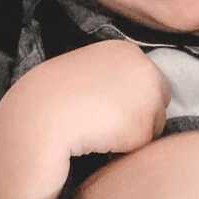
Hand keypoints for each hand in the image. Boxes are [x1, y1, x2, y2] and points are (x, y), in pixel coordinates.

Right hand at [25, 41, 170, 159]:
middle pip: (158, 101)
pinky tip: (100, 141)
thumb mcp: (84, 69)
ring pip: (153, 125)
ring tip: (98, 130)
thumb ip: (109, 76)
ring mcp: (146, 97)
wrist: (40, 116)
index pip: (146, 79)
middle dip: (138, 114)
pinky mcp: (143, 127)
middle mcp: (143, 67)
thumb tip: (125, 98)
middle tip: (102, 121)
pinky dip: (124, 148)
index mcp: (126, 50)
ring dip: (132, 133)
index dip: (129, 98)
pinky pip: (142, 146)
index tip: (104, 106)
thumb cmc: (54, 96)